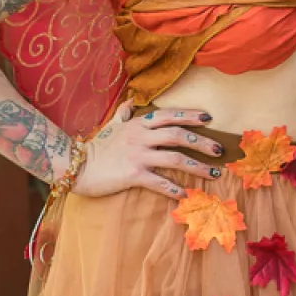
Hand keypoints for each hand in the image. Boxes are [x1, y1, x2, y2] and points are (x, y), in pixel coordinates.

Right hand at [73, 101, 223, 198]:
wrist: (76, 166)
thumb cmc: (96, 147)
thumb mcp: (111, 125)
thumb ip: (124, 113)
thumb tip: (131, 100)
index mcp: (139, 124)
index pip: (170, 116)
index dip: (191, 116)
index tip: (209, 117)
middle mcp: (141, 137)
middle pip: (179, 136)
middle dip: (202, 142)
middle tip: (219, 150)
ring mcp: (138, 156)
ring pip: (175, 159)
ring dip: (197, 167)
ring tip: (213, 174)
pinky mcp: (133, 175)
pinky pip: (159, 182)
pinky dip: (174, 188)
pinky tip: (186, 194)